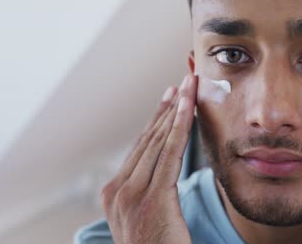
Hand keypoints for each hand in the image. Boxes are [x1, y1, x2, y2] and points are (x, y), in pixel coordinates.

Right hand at [100, 74, 196, 243]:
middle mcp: (117, 190)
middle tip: (180, 84)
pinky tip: (187, 107)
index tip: (167, 100)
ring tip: (187, 87)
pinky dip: (179, 127)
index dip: (155, 121)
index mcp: (114, 194)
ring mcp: (131, 194)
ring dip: (174, 110)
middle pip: (146, 140)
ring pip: (157, 141)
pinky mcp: (152, 197)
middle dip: (166, 109)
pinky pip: (169, 154)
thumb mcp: (148, 218)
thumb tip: (163, 171)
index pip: (139, 149)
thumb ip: (151, 193)